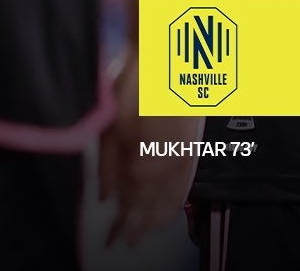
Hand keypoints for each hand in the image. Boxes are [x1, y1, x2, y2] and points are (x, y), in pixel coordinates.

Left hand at [98, 46, 200, 247]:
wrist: (169, 56)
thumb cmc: (136, 84)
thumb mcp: (111, 125)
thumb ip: (108, 166)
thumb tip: (107, 197)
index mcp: (144, 161)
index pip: (132, 206)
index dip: (122, 225)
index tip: (113, 240)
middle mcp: (167, 165)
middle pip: (152, 207)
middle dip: (138, 226)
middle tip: (126, 242)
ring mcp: (183, 156)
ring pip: (172, 198)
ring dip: (158, 217)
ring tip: (146, 232)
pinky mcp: (193, 145)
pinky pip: (186, 181)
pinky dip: (178, 198)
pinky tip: (172, 207)